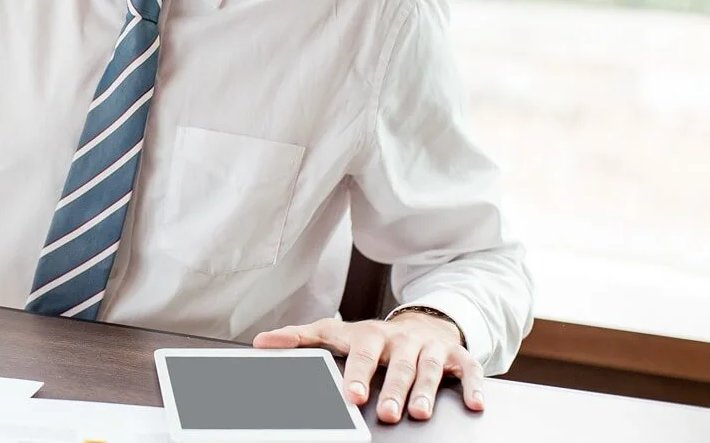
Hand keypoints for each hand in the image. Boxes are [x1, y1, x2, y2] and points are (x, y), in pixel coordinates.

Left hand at [252, 312, 484, 422]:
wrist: (421, 323)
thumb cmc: (372, 338)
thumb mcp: (336, 333)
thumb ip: (300, 338)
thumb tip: (261, 342)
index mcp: (371, 336)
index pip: (363, 354)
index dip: (358, 374)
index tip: (351, 396)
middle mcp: (402, 340)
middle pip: (398, 365)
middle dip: (393, 389)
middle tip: (387, 413)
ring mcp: (431, 347)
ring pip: (431, 368)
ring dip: (427, 391)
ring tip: (420, 413)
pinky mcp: (458, 355)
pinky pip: (471, 369)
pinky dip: (475, 385)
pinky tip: (475, 404)